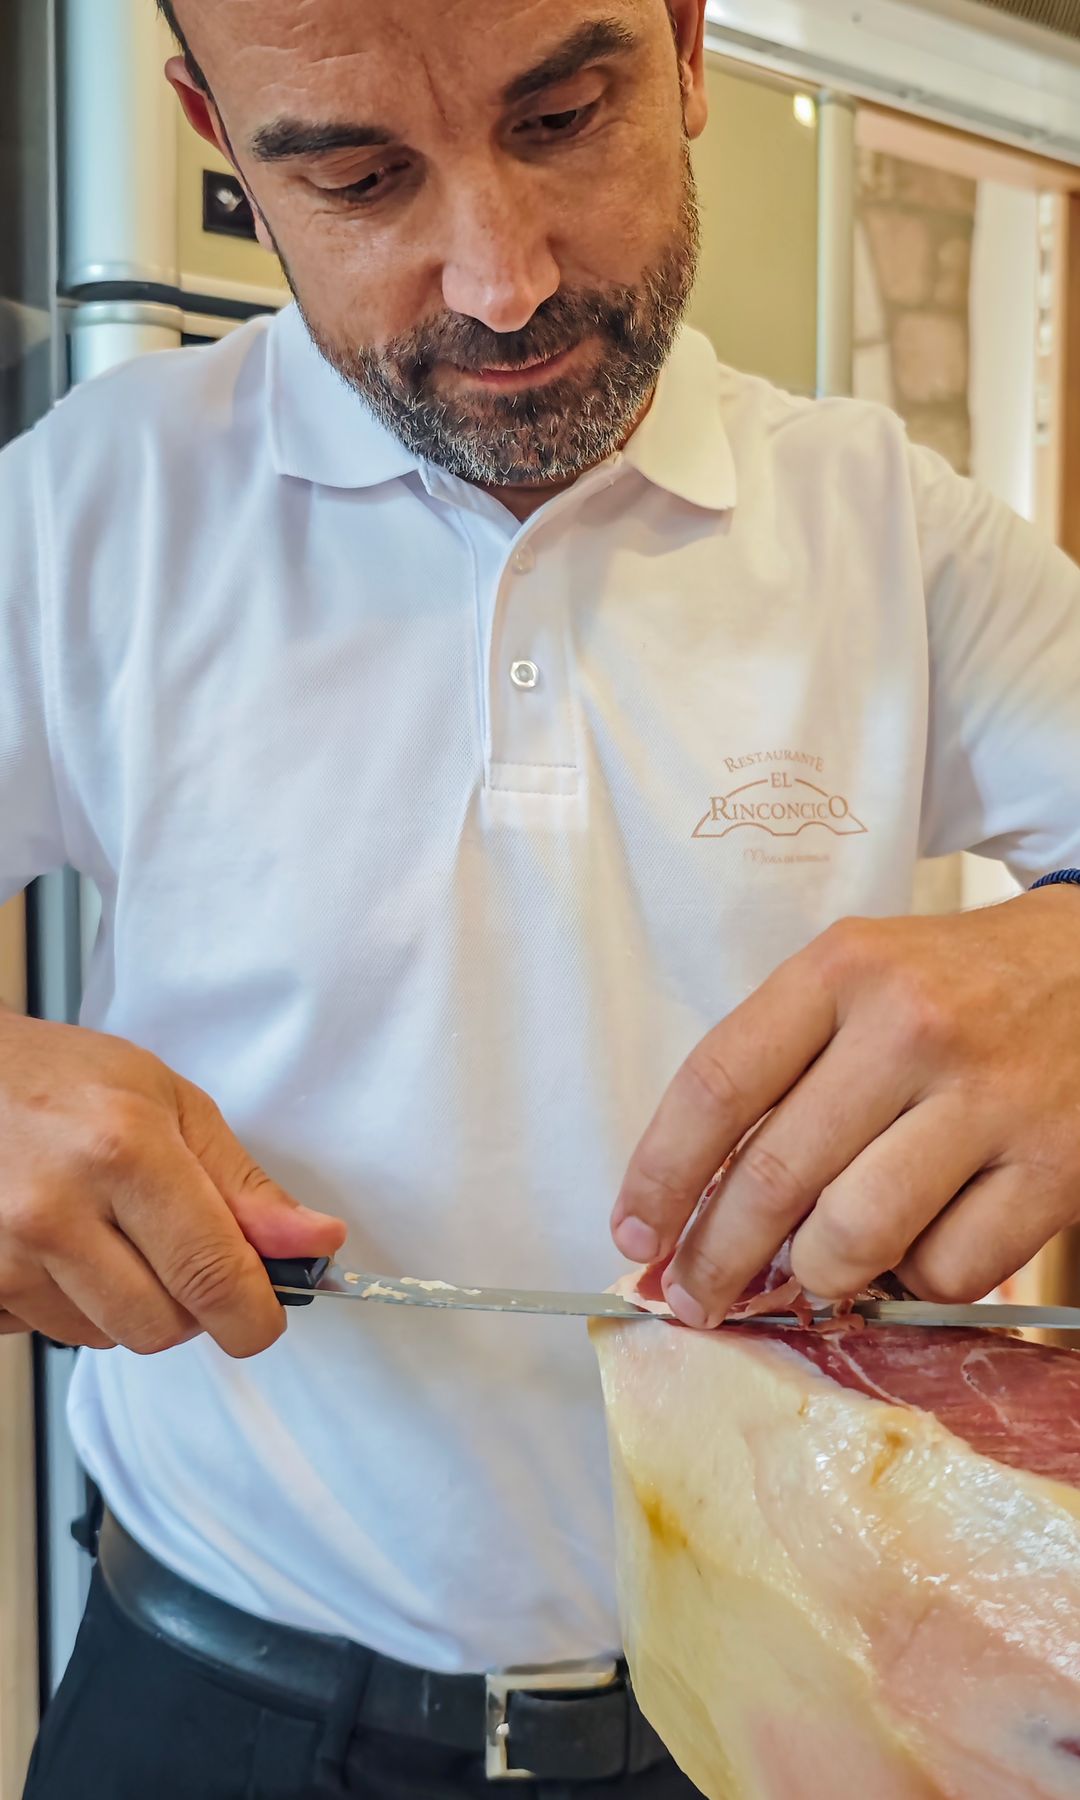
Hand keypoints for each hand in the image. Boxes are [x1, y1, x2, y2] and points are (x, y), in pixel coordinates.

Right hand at [0, 1012, 345, 1355]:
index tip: (264, 1317)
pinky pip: (50, 1332)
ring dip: (127, 1303)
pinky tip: (63, 1249)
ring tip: (108, 1232)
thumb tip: (314, 1242)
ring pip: (107, 1337)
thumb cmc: (61, 1079)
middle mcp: (56, 1211)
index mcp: (124, 1152)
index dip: (254, 1315)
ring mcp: (4, 1255)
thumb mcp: (171, 1103)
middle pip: (161, 1326)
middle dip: (189, 1305)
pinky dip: (72, 1305)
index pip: (212, 1275)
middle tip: (178, 1249)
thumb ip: (244, 1185)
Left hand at [612, 888, 1079, 1327]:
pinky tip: (914, 1251)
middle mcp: (912, 1026)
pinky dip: (915, 1282)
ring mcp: (990, 1097)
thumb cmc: (958, 984)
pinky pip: (949, 1268)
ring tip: (811, 1276)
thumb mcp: (859, 980)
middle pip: (775, 1176)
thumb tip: (695, 1202)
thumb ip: (783, 1067)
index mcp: (843, 969)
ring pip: (855, 1236)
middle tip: (694, 1297)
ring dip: (816, 1279)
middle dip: (715, 1259)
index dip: (660, 1175)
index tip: (635, 1233)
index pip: (718, 1085)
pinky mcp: (1057, 1165)